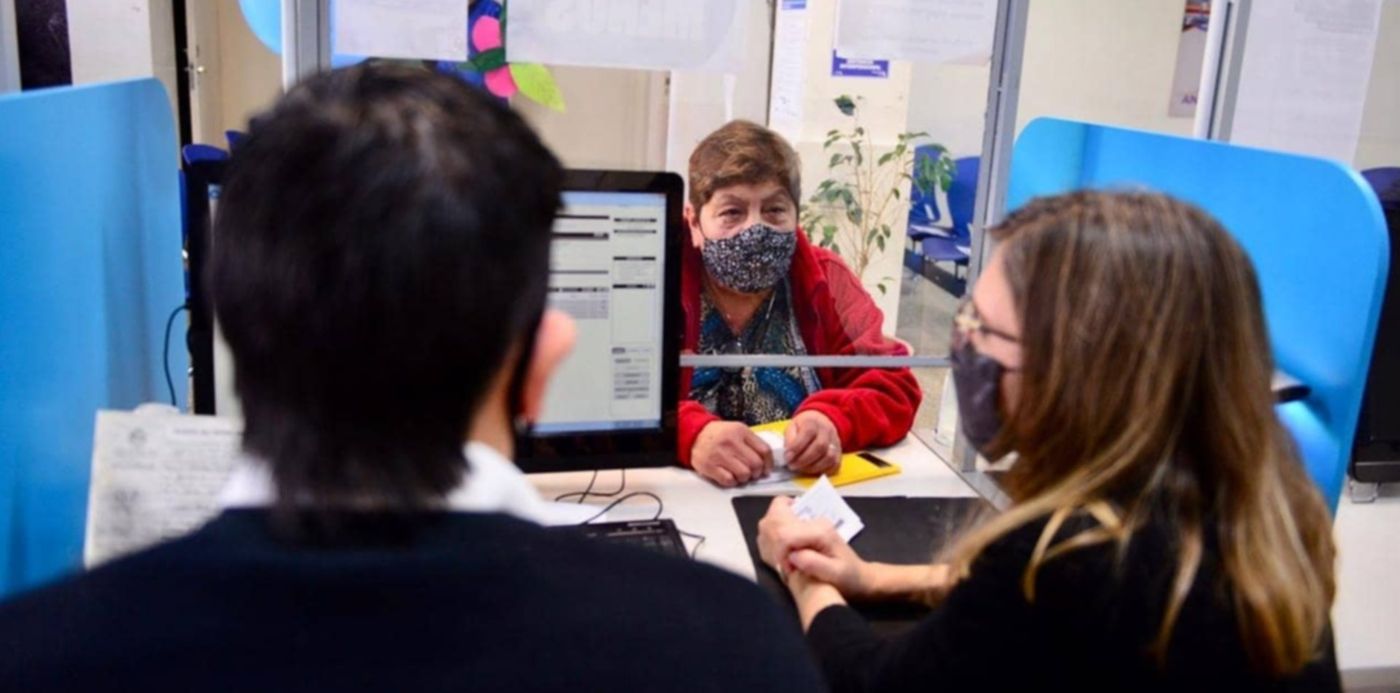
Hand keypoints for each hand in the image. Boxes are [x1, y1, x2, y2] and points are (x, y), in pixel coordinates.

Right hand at [691, 421, 772, 486]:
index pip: (764, 450)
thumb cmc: (718, 435)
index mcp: (740, 431)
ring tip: (740, 474)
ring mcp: (720, 455)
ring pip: (744, 474)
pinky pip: (729, 480)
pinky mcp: (710, 466)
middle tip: (753, 473)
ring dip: (744, 478)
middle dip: (756, 472)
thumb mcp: (737, 430)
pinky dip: (732, 481)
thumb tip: (767, 461)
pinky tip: (730, 476)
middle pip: (755, 464)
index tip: (767, 469)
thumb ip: (752, 443)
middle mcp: (731, 442)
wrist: (694, 435)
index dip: (768, 463)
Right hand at [757, 497, 874, 598]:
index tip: (788, 570)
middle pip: (776, 519)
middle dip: (772, 543)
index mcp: (820, 531)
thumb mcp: (836, 575)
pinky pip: (778, 526)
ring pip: (773, 519)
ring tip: (784, 560)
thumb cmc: (850, 578)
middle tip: (784, 564)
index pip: (785, 533)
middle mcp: (812, 523)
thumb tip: (792, 557)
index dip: (780, 552)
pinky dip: (772, 541)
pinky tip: (783, 557)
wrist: (860, 576)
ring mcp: (806, 524)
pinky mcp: (802, 528)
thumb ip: (815, 564)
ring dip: (770, 540)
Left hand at [785, 411, 841, 475]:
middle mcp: (826, 431)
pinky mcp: (838, 454)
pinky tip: (811, 469)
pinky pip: (834, 464)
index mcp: (813, 422)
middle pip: (820, 447)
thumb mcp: (792, 427)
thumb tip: (789, 454)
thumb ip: (790, 439)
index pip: (808, 433)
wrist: (820, 423)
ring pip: (829, 457)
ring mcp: (835, 443)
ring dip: (813, 467)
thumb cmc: (803, 427)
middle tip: (792, 465)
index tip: (787, 457)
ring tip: (801, 468)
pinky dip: (822, 470)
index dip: (797, 447)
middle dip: (804, 460)